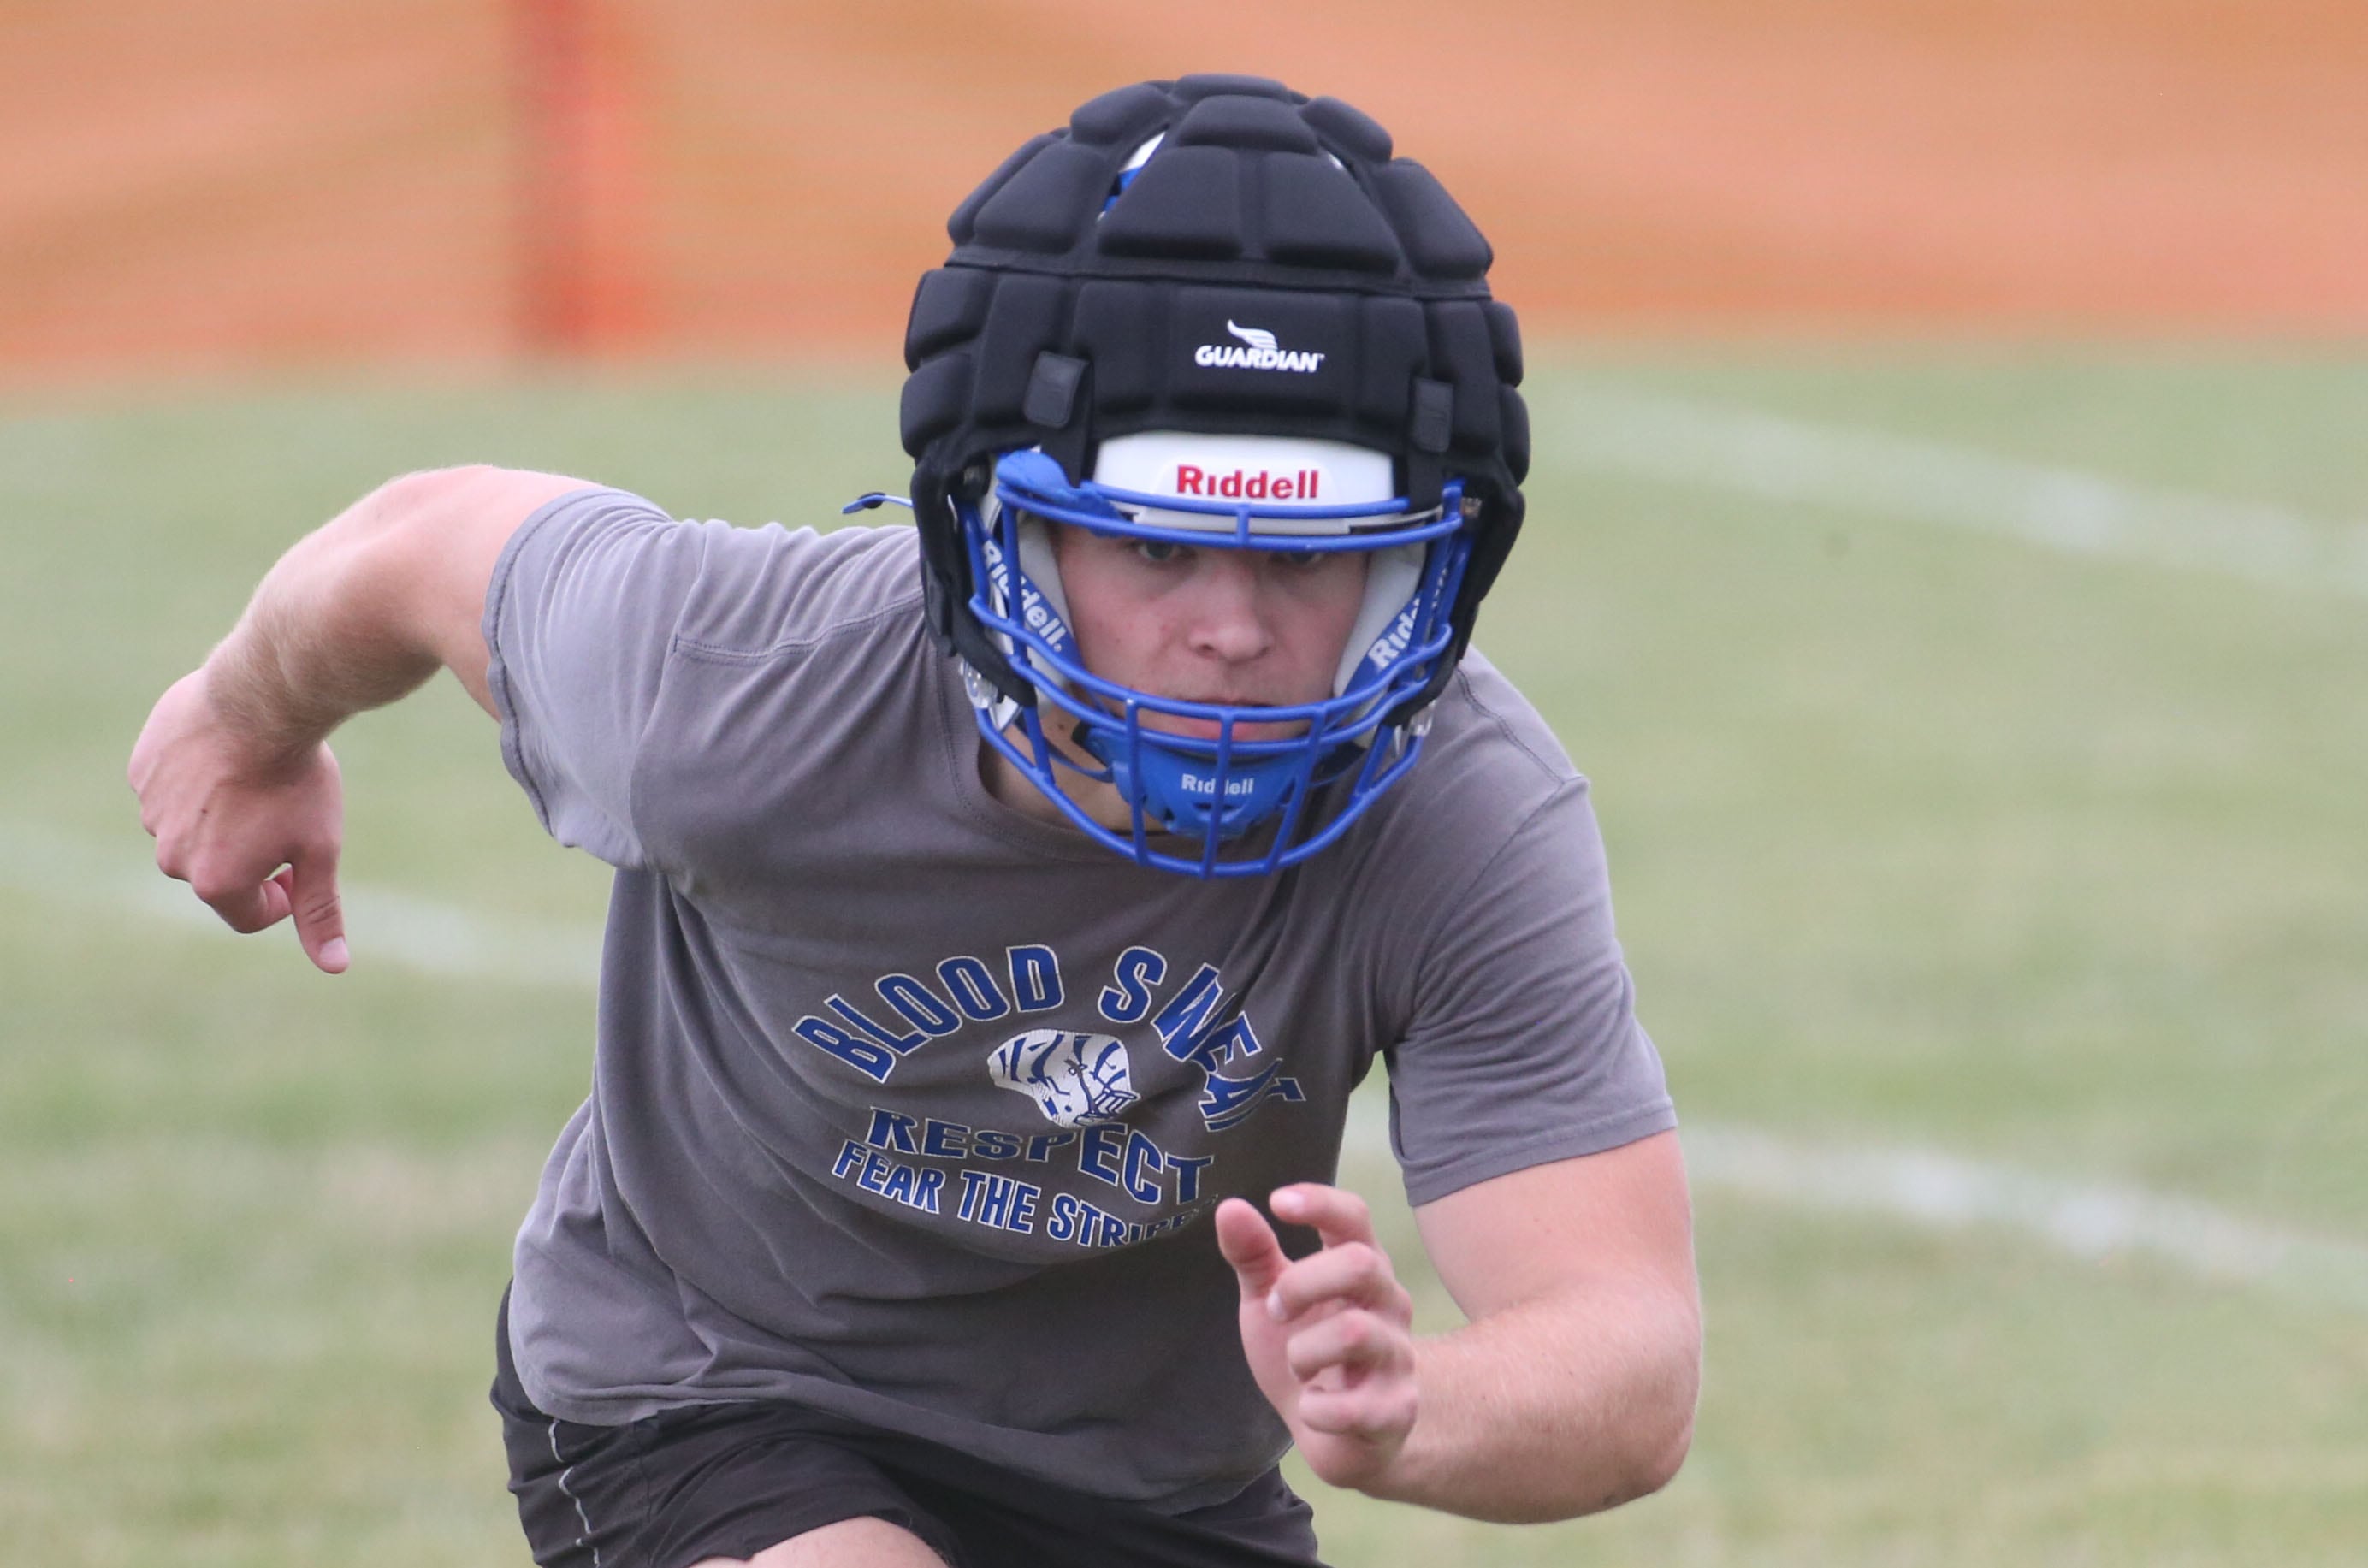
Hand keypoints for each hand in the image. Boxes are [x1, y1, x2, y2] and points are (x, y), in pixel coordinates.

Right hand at [128, 666, 348, 972]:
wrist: (264, 700)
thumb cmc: (298, 780)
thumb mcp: (320, 849)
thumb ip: (319, 910)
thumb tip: (335, 966)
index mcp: (213, 881)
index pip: (249, 913)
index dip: (284, 896)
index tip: (301, 865)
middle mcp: (170, 854)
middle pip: (217, 869)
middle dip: (250, 852)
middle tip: (282, 813)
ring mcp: (150, 811)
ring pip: (191, 826)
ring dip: (222, 814)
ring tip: (256, 779)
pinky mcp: (141, 771)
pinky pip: (170, 786)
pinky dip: (196, 778)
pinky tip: (228, 752)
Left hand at [1215, 1184, 1418, 1491]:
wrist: (1340, 1437)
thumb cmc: (1308, 1354)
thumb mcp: (1270, 1301)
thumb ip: (1253, 1256)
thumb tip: (1230, 1208)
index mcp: (1361, 1268)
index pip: (1354, 1218)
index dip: (1321, 1203)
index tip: (1277, 1203)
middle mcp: (1389, 1304)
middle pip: (1361, 1264)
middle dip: (1302, 1285)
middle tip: (1276, 1311)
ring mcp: (1398, 1357)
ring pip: (1355, 1332)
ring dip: (1305, 1352)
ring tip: (1298, 1367)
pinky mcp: (1396, 1410)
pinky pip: (1351, 1407)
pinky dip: (1315, 1409)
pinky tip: (1311, 1407)